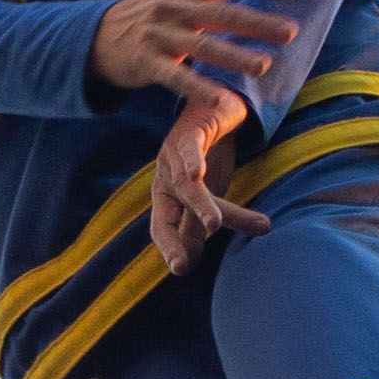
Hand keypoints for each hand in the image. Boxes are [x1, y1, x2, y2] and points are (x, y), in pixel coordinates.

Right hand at [87, 0, 294, 103]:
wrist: (97, 35)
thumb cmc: (149, 12)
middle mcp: (173, 7)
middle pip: (221, 14)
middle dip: (257, 23)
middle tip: (291, 31)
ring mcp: (159, 35)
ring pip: (202, 46)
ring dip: (235, 56)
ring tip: (265, 65)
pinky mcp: (146, 63)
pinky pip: (176, 77)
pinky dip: (198, 88)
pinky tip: (221, 99)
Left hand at [143, 84, 263, 272]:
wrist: (216, 108)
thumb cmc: (208, 157)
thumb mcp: (205, 196)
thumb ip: (195, 226)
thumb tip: (187, 263)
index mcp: (167, 196)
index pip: (162, 227)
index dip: (168, 247)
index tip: (180, 270)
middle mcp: (165, 177)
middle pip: (168, 212)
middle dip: (172, 239)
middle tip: (180, 266)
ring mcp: (174, 155)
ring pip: (187, 185)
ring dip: (201, 205)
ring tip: (215, 224)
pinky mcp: (189, 132)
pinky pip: (189, 147)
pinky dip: (192, 159)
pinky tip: (197, 173)